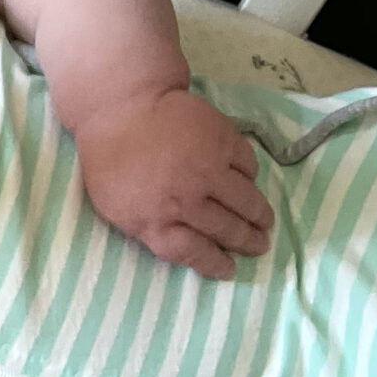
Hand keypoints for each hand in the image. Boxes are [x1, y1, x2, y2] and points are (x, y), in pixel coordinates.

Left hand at [72, 85, 273, 280]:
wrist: (120, 106)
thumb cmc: (110, 161)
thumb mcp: (116, 207)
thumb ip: (147, 228)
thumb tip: (179, 245)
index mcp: (155, 221)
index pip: (194, 254)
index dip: (215, 264)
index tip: (231, 270)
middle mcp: (186, 201)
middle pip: (226, 230)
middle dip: (247, 242)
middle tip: (260, 246)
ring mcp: (207, 170)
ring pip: (245, 201)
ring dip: (260, 215)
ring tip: (266, 223)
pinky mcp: (222, 141)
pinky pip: (247, 166)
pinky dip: (251, 177)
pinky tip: (250, 182)